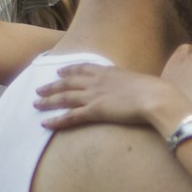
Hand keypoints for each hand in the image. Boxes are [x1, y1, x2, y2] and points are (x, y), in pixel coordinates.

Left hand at [35, 63, 188, 130]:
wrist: (156, 98)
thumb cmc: (155, 91)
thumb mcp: (140, 81)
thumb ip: (130, 84)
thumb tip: (133, 88)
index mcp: (108, 72)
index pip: (83, 68)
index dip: (69, 70)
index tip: (59, 71)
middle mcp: (97, 81)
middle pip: (68, 82)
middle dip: (52, 85)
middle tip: (39, 88)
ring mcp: (94, 96)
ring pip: (64, 98)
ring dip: (48, 100)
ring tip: (35, 102)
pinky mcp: (94, 111)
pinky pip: (70, 117)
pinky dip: (56, 120)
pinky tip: (45, 123)